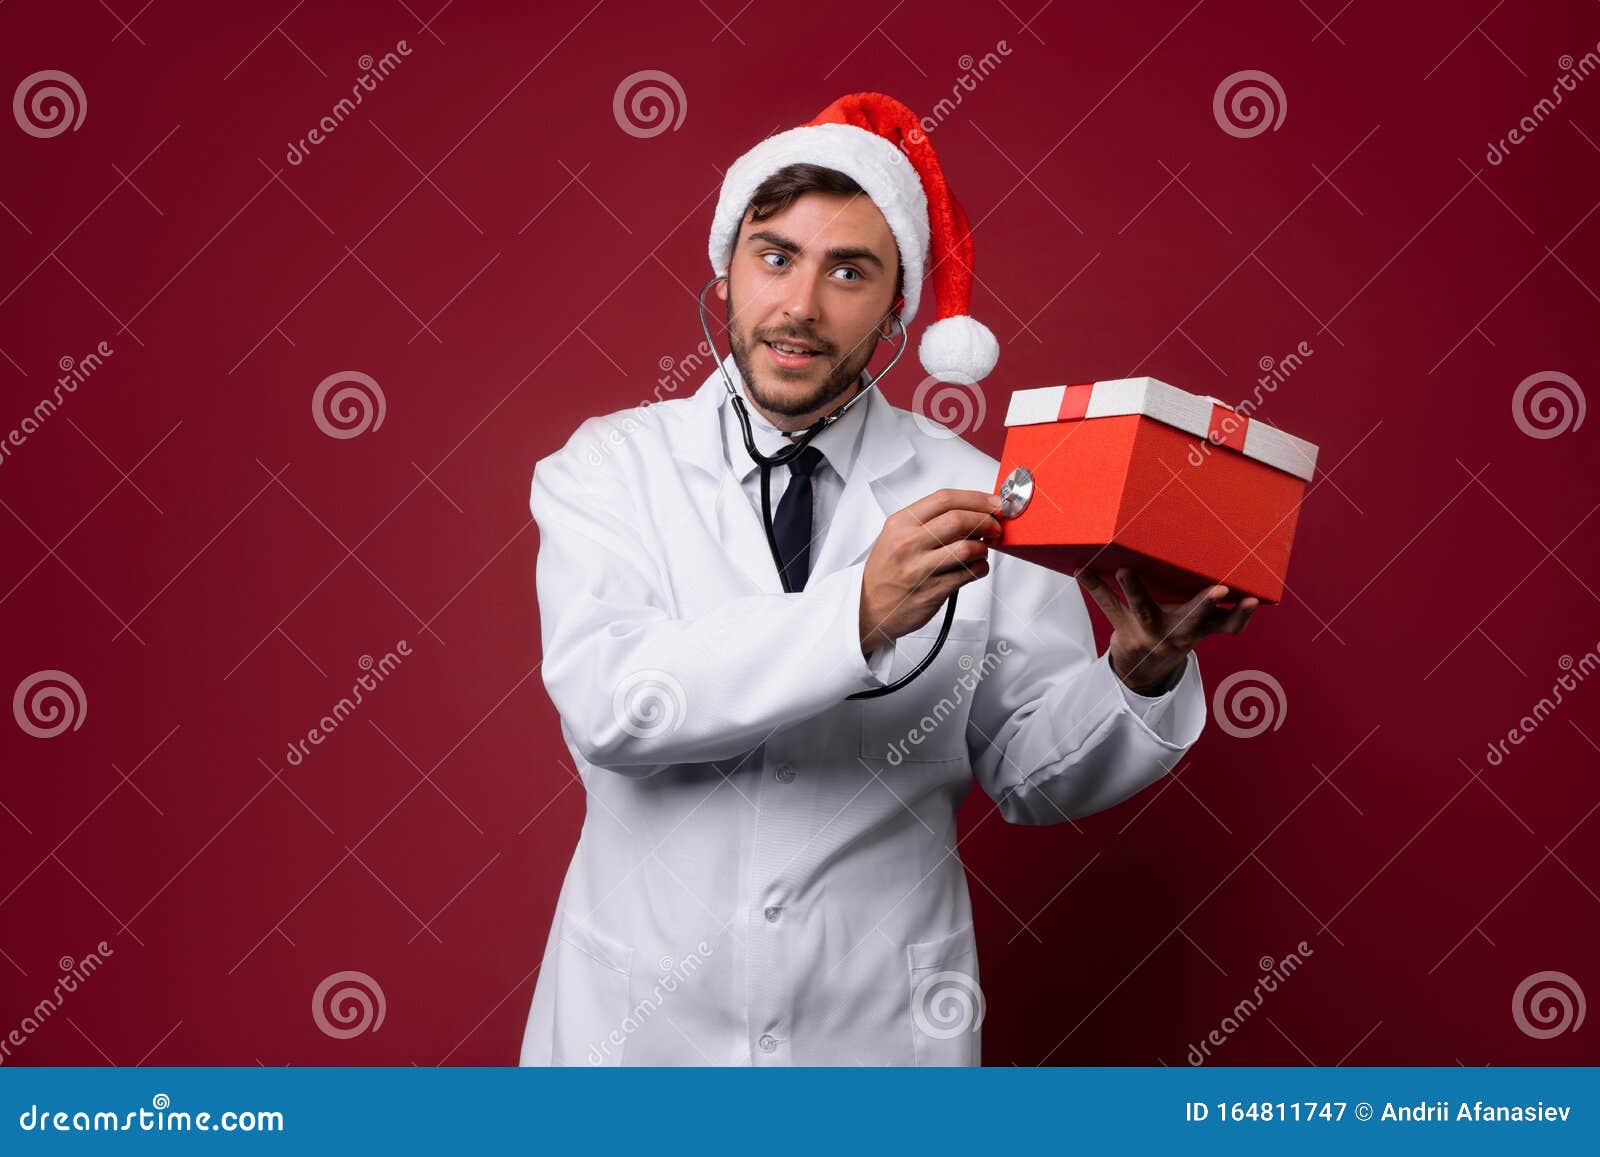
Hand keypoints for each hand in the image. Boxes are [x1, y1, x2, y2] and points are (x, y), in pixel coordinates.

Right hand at [860, 489, 1002, 654]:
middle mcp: (908, 544)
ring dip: (984, 546)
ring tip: (983, 548)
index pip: (944, 499)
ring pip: (967, 547)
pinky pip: (969, 574)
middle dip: (986, 520)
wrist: (867, 607)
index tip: (991, 502)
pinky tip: (975, 566)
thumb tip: (971, 511)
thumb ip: (928, 522)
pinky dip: (980, 567)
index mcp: (900, 524)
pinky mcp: (932, 591)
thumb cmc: (886, 571)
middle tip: (995, 525)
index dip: (975, 498)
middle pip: (959, 520)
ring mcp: (920, 569)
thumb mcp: (895, 536)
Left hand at [1075, 567, 1259, 692]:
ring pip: (1144, 610)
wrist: (1141, 670)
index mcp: (1198, 629)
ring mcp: (1148, 632)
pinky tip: (1080, 569)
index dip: (1239, 615)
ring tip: (1125, 570)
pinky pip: (1108, 607)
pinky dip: (1094, 587)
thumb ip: (1216, 611)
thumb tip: (1246, 576)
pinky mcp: (1122, 630)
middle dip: (1206, 604)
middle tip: (1219, 590)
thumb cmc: (1175, 632)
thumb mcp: (1198, 627)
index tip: (1251, 601)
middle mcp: (1176, 633)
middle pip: (1192, 619)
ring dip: (1136, 590)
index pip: (1225, 625)